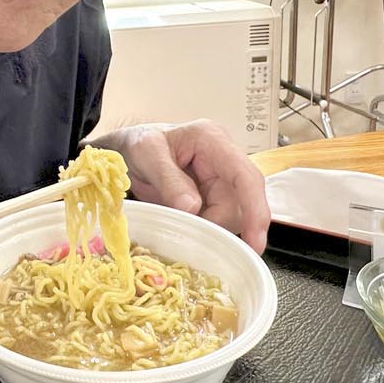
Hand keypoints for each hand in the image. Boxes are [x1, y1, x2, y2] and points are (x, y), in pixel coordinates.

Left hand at [88, 120, 269, 252]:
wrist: (128, 151)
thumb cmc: (138, 144)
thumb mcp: (146, 154)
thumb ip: (168, 179)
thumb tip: (192, 207)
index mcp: (212, 140)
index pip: (246, 177)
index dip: (256, 210)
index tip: (254, 241)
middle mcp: (224, 160)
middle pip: (239, 205)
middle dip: (214, 224)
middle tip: (183, 229)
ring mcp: (220, 181)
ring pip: (229, 218)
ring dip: (206, 228)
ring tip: (176, 219)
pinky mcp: (213, 198)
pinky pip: (217, 222)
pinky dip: (202, 231)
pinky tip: (184, 225)